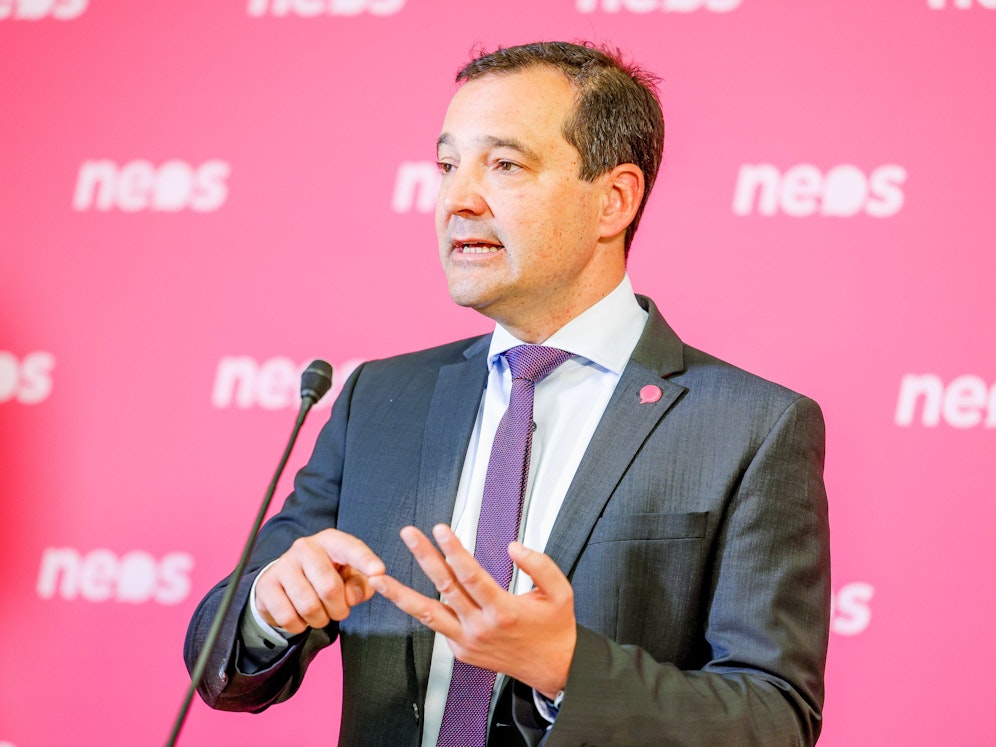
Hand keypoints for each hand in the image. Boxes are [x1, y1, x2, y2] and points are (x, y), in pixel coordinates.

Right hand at [255, 528, 385, 634]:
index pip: (350, 548)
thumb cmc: (326, 577)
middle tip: (339, 612)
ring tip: (320, 614)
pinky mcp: (266, 585)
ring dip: (320, 619)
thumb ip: (362, 584)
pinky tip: (301, 617)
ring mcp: (283, 564)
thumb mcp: (349, 577)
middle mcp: (305, 547)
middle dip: (339, 609)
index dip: (366, 561)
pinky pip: (288, 617)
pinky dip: (299, 626)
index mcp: (330, 540)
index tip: (379, 572)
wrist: (285, 583)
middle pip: (329, 587)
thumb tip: (355, 594)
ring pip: (308, 606)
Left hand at [369, 524, 575, 698]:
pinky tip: (408, 594)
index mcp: (504, 611)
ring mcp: (467, 642)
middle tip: (410, 535)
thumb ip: (539, 565)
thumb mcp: (560, 592)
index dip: (454, 550)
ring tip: (380, 578)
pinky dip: (422, 610)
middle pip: (444, 588)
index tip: (441, 530)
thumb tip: (513, 548)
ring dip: (401, 594)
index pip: (471, 576)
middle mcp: (480, 628)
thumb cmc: (554, 629)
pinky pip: (438, 626)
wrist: (553, 669)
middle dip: (424, 557)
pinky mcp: (460, 651)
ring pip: (427, 615)